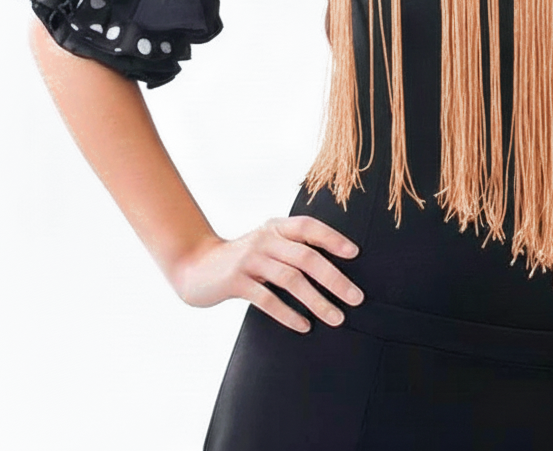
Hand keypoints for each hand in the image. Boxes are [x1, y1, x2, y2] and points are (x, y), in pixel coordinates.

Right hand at [169, 215, 364, 332]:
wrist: (196, 265)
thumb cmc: (244, 259)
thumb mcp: (267, 244)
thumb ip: (292, 249)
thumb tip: (334, 268)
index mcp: (276, 227)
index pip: (309, 227)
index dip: (332, 238)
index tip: (355, 254)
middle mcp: (265, 239)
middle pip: (306, 257)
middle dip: (334, 278)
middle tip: (356, 298)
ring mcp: (249, 259)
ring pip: (290, 279)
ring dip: (317, 300)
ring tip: (336, 318)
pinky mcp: (235, 281)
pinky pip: (266, 299)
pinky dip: (288, 313)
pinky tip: (304, 326)